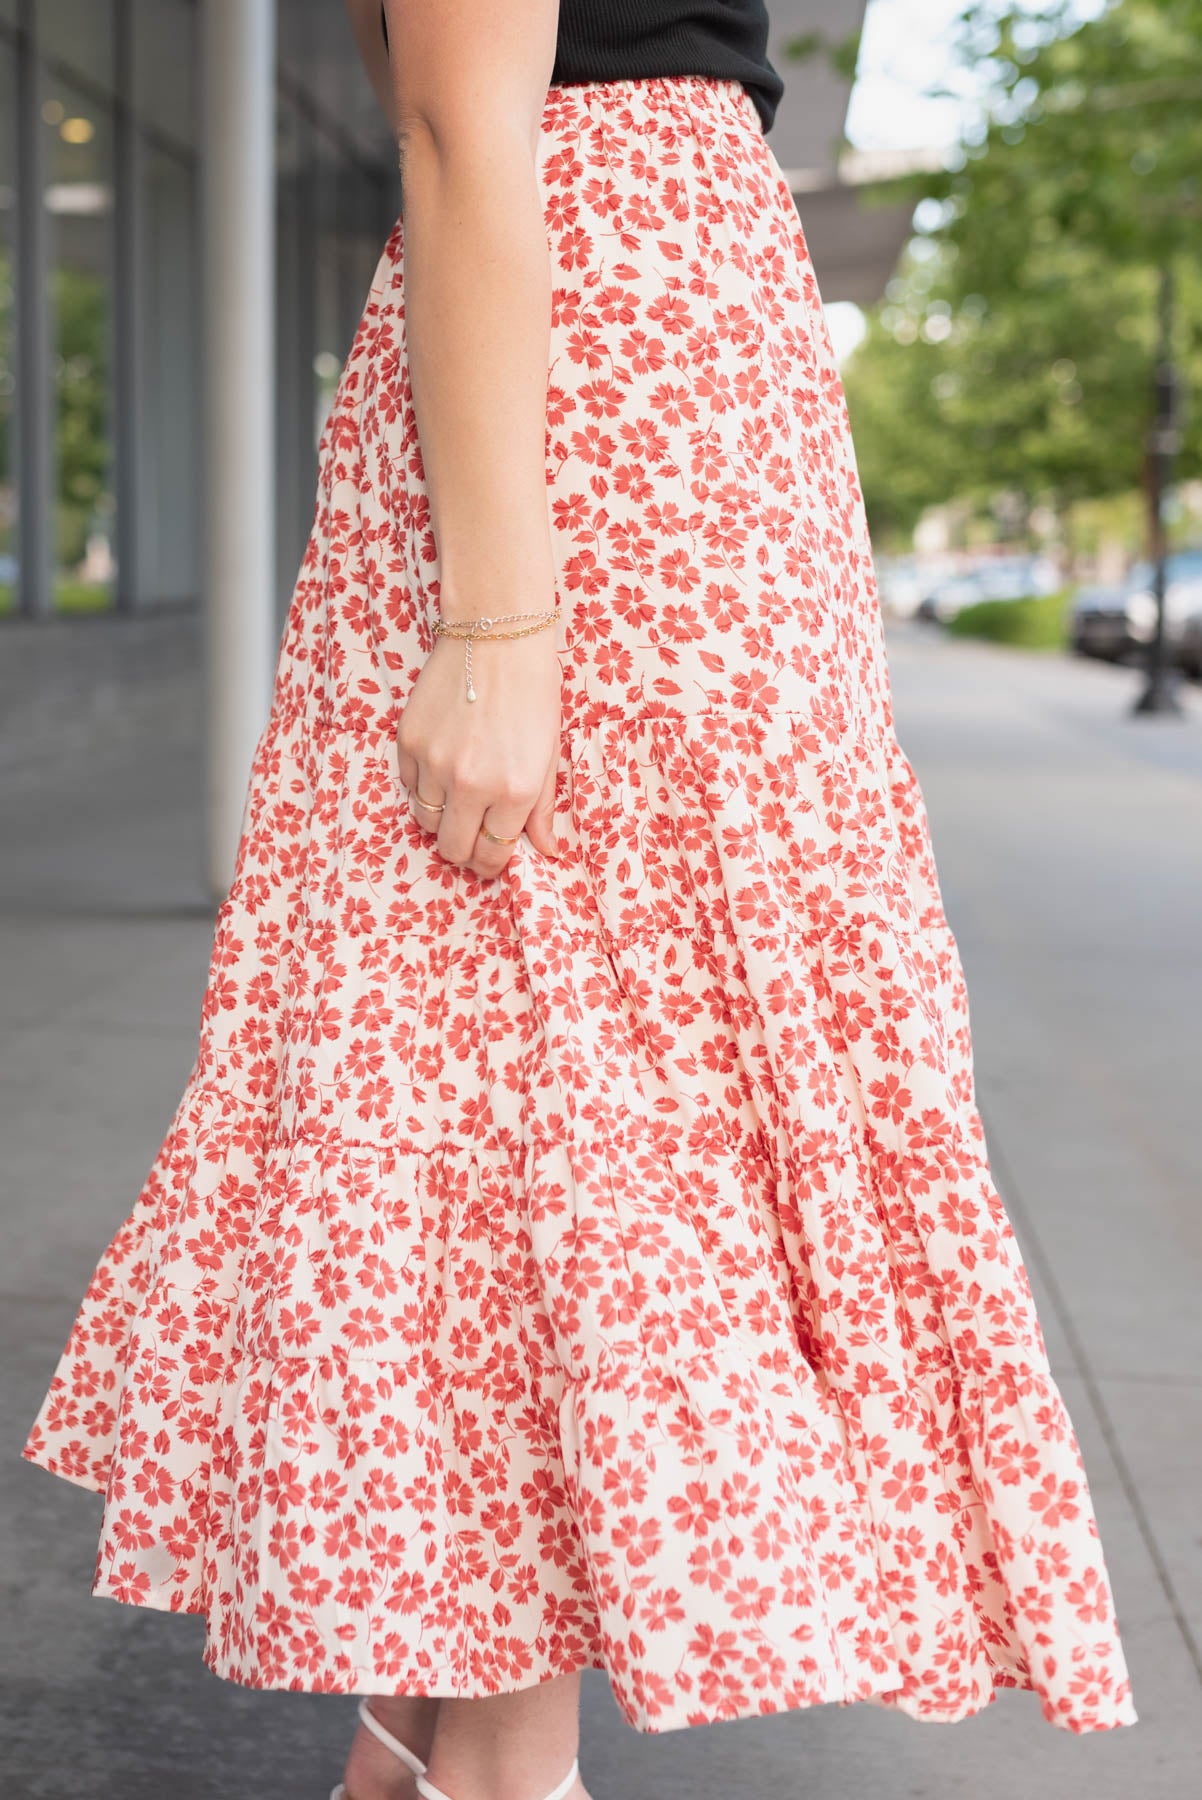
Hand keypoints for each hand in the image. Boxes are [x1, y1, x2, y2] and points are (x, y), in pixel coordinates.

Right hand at [396, 625, 560, 878]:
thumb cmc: (533, 690)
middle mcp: (471, 784)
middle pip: (453, 849)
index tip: (492, 857)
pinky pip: (408, 784)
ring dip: (441, 818)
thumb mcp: (550, 752)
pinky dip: (423, 784)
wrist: (496, 632)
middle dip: (464, 850)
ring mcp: (434, 764)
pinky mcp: (408, 741)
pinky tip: (443, 762)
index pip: (492, 855)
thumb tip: (547, 852)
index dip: (492, 863)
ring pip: (425, 821)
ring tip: (459, 796)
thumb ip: (543, 808)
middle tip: (473, 833)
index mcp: (515, 790)